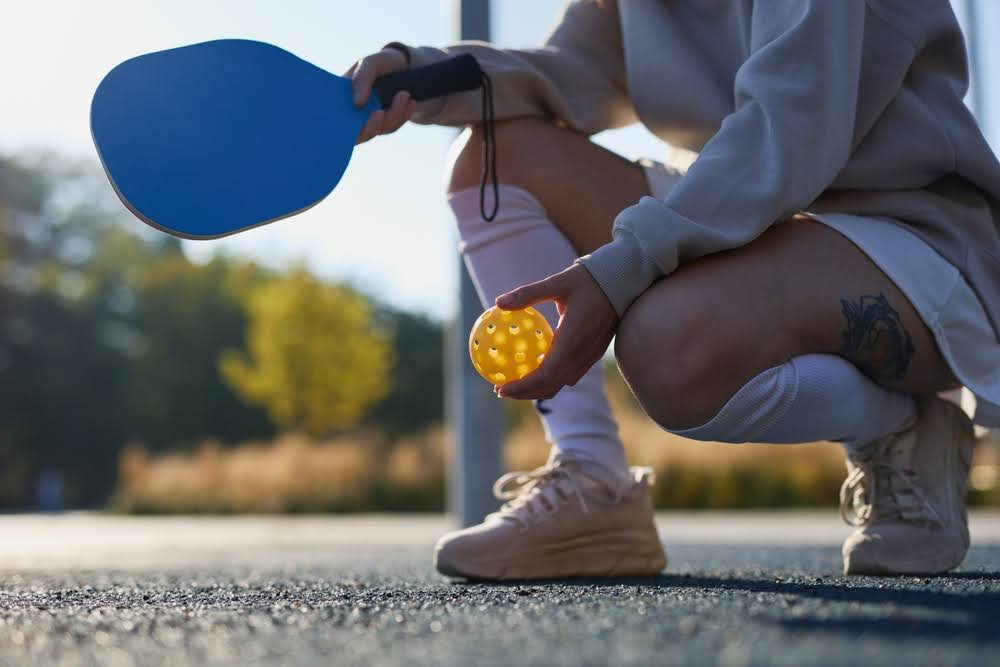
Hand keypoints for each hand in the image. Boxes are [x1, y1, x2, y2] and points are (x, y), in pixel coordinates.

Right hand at [345, 48, 416, 144]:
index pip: (333, 117)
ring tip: (404, 94)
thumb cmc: (383, 63)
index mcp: (342, 96)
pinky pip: (392, 127)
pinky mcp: (385, 124)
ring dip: (392, 115)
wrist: (406, 67)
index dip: (338, 124)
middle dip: (369, 126)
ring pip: (378, 130)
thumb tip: (357, 103)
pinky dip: (402, 116)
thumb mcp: (372, 63)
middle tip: (380, 113)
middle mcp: (353, 112)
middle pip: (356, 133)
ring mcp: (369, 120)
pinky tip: (410, 103)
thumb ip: (362, 78)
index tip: (355, 115)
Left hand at [495, 264, 618, 399]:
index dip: (523, 387)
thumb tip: (498, 302)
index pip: (545, 375)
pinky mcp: (594, 353)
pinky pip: (570, 374)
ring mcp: (590, 356)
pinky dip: (551, 379)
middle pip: (551, 386)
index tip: (501, 389)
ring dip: (538, 389)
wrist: (624, 282)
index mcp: (573, 340)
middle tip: (501, 390)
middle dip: (525, 393)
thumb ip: (528, 294)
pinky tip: (537, 368)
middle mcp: (583, 353)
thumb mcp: (557, 282)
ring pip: (561, 383)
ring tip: (516, 384)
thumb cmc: (589, 279)